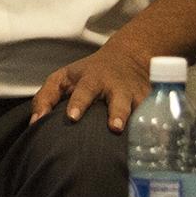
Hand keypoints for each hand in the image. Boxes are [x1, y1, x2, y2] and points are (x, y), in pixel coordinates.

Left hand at [30, 43, 150, 132]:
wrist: (130, 57)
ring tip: (145, 136)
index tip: (73, 117)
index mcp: (92, 80)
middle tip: (114, 126)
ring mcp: (136, 96)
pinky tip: (161, 139)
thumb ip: (46, 97)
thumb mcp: (64, 78)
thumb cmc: (88, 74)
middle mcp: (116, 87)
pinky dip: (160, 126)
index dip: (78, 103)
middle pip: (117, 99)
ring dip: (142, 121)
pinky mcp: (153, 104)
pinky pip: (159, 116)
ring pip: (141, 108)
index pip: (83, 91)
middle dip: (117, 112)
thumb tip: (35, 123)